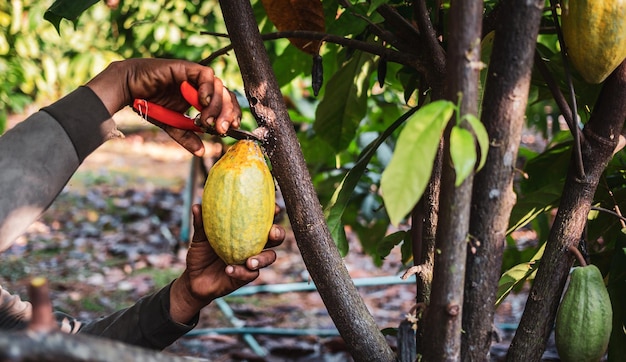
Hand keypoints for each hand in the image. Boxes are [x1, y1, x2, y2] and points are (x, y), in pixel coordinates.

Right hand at [85, 58, 241, 156]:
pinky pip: (205, 75)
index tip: (232, 128)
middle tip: (221, 128)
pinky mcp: (187, 68)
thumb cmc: (150, 103)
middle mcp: (201, 86)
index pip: (225, 104)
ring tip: (206, 120)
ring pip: (218, 86)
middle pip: (226, 96)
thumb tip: (202, 152)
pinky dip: (207, 88)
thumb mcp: (172, 125)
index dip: (231, 114)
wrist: (129, 89)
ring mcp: (195, 76)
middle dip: (227, 113)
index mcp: (201, 98)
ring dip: (216, 105)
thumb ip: (187, 136)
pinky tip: (202, 101)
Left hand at [169, 204, 284, 323]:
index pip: (265, 220)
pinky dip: (240, 272)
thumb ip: (201, 223)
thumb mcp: (200, 237)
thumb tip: (198, 206)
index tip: (275, 208)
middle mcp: (254, 245)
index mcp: (247, 232)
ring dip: (263, 258)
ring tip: (250, 261)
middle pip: (276, 238)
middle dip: (278, 234)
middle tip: (272, 233)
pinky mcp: (246, 276)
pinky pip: (250, 274)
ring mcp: (252, 261)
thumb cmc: (201, 254)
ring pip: (269, 258)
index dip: (274, 213)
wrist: (194, 279)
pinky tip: (229, 269)